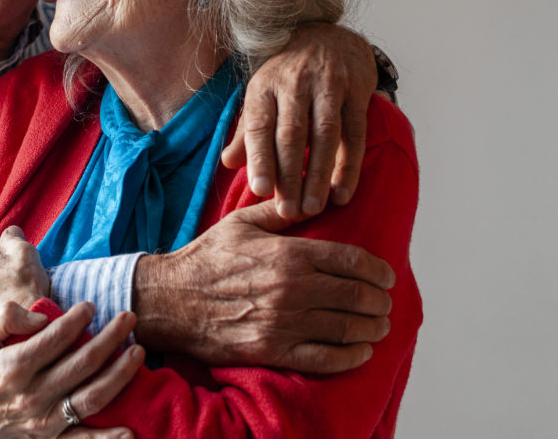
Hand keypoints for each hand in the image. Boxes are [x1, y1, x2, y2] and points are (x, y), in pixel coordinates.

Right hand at [0, 301, 143, 438]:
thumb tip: (41, 316)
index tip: (91, 304)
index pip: (57, 337)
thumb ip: (5, 317)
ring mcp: (42, 421)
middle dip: (111, 337)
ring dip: (120, 374)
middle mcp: (31, 395)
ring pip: (91, 397)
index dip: (78, 318)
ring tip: (137, 352)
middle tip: (130, 317)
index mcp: (13, 367)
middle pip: (83, 363)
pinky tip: (130, 430)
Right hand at [132, 200, 394, 372]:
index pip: (352, 261)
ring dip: (373, 329)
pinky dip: (351, 357)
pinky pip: (325, 359)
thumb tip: (313, 199)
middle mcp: (292, 288)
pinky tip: (361, 352)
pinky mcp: (273, 350)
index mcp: (289, 254)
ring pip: (347, 328)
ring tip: (379, 326)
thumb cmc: (205, 258)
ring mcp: (284, 322)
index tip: (387, 275)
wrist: (170, 300)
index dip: (378, 270)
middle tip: (385, 303)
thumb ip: (280, 211)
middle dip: (380, 301)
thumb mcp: (241, 223)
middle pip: (357, 296)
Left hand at [222, 22, 375, 218]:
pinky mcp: (356, 91)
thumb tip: (228, 164)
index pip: (259, 125)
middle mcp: (294, 83)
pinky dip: (349, 166)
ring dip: (319, 175)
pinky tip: (342, 192)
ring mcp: (327, 85)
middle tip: (289, 212)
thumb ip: (247, 131)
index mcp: (264, 86)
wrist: (327, 35)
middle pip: (291, 134)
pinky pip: (354, 133)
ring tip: (314, 208)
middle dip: (289, 176)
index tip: (260, 190)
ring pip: (324, 135)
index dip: (259, 158)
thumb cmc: (288, 76)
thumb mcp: (261, 95)